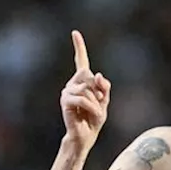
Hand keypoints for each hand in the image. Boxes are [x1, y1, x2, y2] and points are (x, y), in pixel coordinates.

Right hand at [60, 31, 110, 148]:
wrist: (85, 136)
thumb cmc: (94, 119)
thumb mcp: (105, 101)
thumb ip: (104, 86)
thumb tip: (97, 74)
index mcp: (82, 82)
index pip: (81, 61)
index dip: (79, 47)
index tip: (75, 33)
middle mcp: (72, 84)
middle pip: (89, 74)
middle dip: (98, 89)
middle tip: (99, 103)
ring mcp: (67, 92)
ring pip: (87, 88)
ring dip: (96, 102)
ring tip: (95, 112)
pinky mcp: (66, 101)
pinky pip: (83, 98)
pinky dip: (93, 107)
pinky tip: (94, 114)